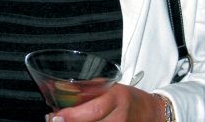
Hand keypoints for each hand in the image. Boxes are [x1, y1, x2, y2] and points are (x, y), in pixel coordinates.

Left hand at [47, 83, 164, 121]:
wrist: (150, 113)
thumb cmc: (128, 98)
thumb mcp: (112, 87)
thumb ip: (91, 90)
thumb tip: (64, 93)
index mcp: (117, 98)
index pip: (93, 111)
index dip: (72, 116)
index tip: (56, 116)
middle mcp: (119, 117)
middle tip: (54, 120)